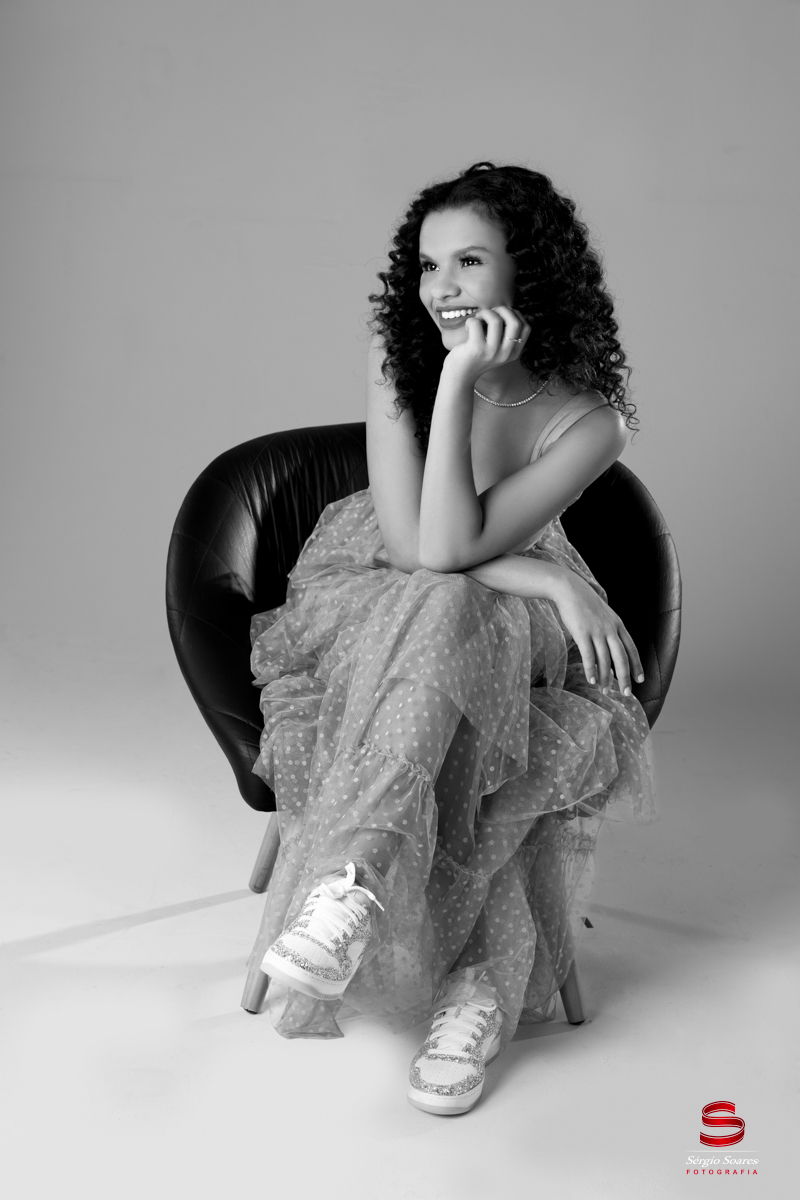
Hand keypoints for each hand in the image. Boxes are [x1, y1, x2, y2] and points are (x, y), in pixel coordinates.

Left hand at [443, 306, 530, 384]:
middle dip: (503, 310)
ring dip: (485, 313)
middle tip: (490, 314)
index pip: (526, 328)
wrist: (461, 375)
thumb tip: (504, 309)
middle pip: (515, 322)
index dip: (516, 315)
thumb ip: (505, 334)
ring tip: (478, 319)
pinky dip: (471, 320)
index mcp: (513, 353)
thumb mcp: (497, 349)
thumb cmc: (477, 356)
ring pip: (496, 320)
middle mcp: (505, 354)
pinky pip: (476, 323)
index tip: (503, 315)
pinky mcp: (476, 349)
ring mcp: (492, 352)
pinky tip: (468, 327)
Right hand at [551, 572, 644, 694]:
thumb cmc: (584, 603)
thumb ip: (609, 629)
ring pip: (605, 659)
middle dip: (625, 677)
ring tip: (606, 691)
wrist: (570, 589)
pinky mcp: (582, 633)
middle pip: (622, 657)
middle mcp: (610, 629)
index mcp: (618, 625)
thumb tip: (609, 647)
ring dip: (606, 677)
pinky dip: (591, 669)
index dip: (637, 665)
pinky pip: (589, 655)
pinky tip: (591, 680)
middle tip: (627, 693)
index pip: (631, 648)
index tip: (640, 679)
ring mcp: (596, 631)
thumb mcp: (603, 615)